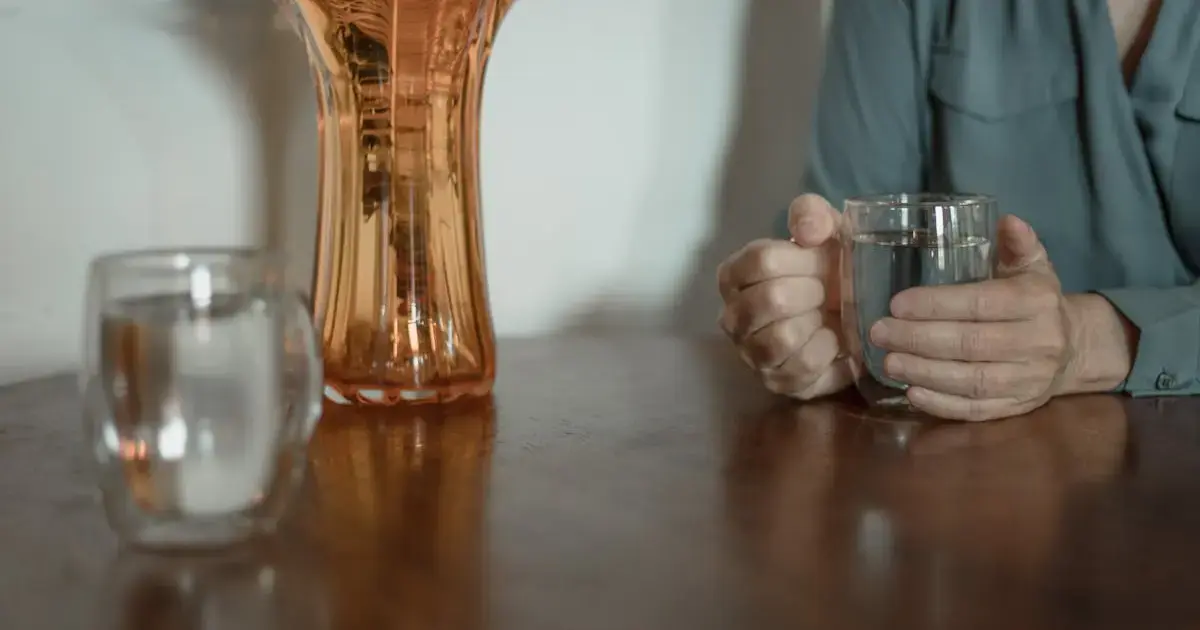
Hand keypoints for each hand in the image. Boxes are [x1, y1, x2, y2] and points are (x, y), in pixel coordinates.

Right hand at [717, 194, 851, 398]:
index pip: (761, 260)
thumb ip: (812, 214)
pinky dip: (827, 350)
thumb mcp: (824, 229)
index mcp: (735, 275)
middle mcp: (733, 316)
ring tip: (827, 315)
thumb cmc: (827, 267)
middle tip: (828, 290)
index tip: (821, 260)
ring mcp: (750, 353)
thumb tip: (808, 231)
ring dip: (816, 322)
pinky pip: (802, 367)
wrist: (848, 312)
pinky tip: (833, 339)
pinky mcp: (775, 381)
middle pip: (771, 299)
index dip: (802, 260)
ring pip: (780, 338)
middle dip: (813, 292)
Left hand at [869, 215, 1079, 420]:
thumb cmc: (1037, 301)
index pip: (981, 304)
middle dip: (919, 339)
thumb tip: (1007, 220)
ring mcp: (1029, 380)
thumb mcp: (1033, 266)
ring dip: (924, 373)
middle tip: (880, 332)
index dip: (937, 305)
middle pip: (970, 344)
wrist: (1075, 348)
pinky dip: (943, 405)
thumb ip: (1018, 244)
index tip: (896, 304)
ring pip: (971, 380)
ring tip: (888, 362)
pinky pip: (978, 411)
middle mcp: (1038, 342)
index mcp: (1037, 302)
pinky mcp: (1019, 407)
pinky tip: (912, 393)